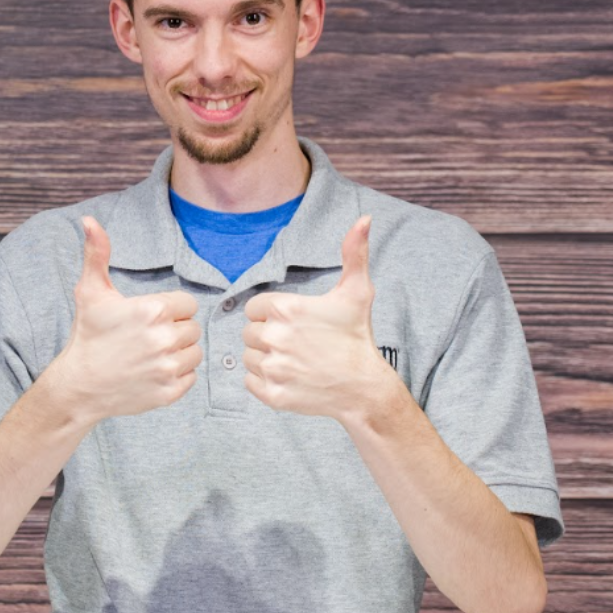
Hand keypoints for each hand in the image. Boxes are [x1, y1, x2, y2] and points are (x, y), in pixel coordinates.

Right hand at [46, 216, 202, 423]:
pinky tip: (153, 371)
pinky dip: (177, 375)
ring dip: (179, 352)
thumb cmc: (88, 335)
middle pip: (193, 327)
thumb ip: (97, 253)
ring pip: (195, 352)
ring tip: (152, 353)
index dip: (170, 309)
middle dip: (175, 330)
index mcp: (153, 310)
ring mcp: (168, 368)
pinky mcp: (170, 392)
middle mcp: (164, 339)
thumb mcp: (91, 291)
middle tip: (148, 337)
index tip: (150, 317)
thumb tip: (89, 220)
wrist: (79, 385)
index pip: (187, 303)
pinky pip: (191, 376)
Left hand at [242, 214, 393, 419]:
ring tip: (292, 360)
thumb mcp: (357, 292)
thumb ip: (353, 253)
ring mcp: (273, 368)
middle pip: (249, 332)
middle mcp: (275, 337)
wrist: (364, 387)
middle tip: (294, 343)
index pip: (253, 308)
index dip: (270, 315)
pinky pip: (249, 381)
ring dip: (264, 358)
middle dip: (267, 336)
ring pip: (248, 357)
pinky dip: (263, 381)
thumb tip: (364, 218)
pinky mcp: (272, 394)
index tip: (292, 323)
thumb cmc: (356, 336)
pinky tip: (287, 376)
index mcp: (286, 309)